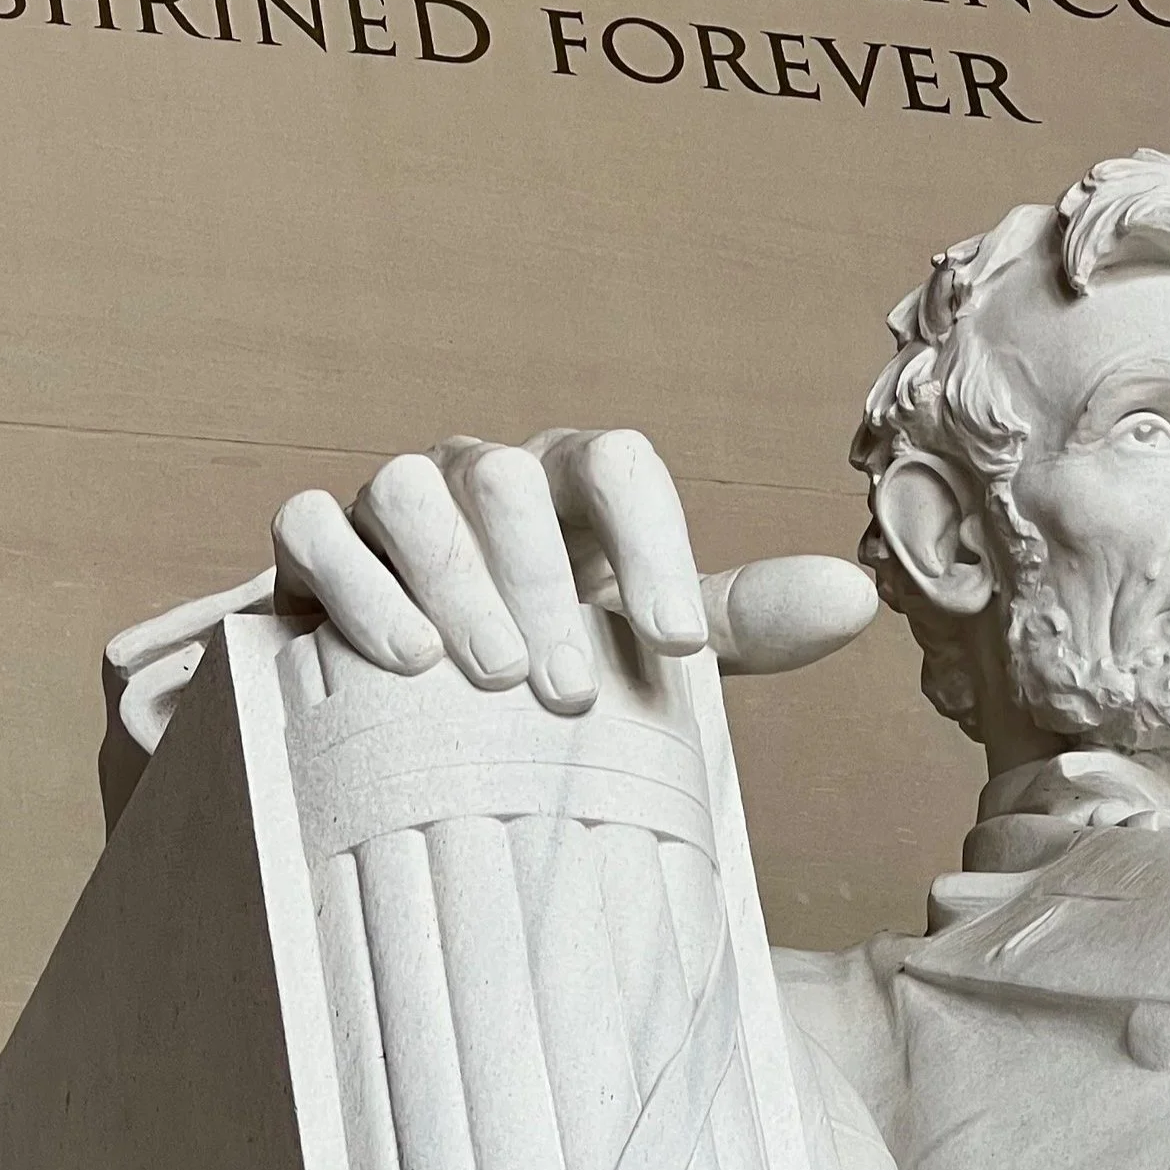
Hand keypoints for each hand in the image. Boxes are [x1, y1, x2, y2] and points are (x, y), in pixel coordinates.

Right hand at [269, 430, 876, 714]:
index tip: (675, 652)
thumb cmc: (543, 662)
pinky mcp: (309, 543)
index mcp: (566, 487)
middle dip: (542, 581)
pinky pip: (312, 527)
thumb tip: (860, 595)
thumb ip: (738, 620)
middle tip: (567, 692)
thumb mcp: (640, 644)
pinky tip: (397, 658)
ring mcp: (386, 501)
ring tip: (487, 677)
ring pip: (407, 489)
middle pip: (508, 478)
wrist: (402, 707)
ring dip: (451, 579)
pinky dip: (354, 584)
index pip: (614, 462)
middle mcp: (476, 477)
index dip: (651, 542)